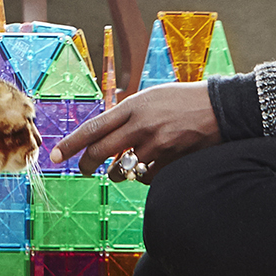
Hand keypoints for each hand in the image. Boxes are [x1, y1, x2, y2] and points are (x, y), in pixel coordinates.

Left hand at [50, 82, 219, 179]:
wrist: (220, 108)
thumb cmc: (183, 101)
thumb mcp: (150, 98)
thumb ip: (127, 115)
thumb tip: (104, 134)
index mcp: (132, 106)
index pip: (93, 128)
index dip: (71, 144)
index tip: (55, 156)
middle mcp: (141, 125)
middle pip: (101, 151)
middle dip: (86, 164)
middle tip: (82, 170)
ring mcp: (157, 145)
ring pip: (123, 170)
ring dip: (117, 173)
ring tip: (121, 167)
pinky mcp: (171, 161)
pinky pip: (147, 177)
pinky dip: (144, 176)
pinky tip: (152, 165)